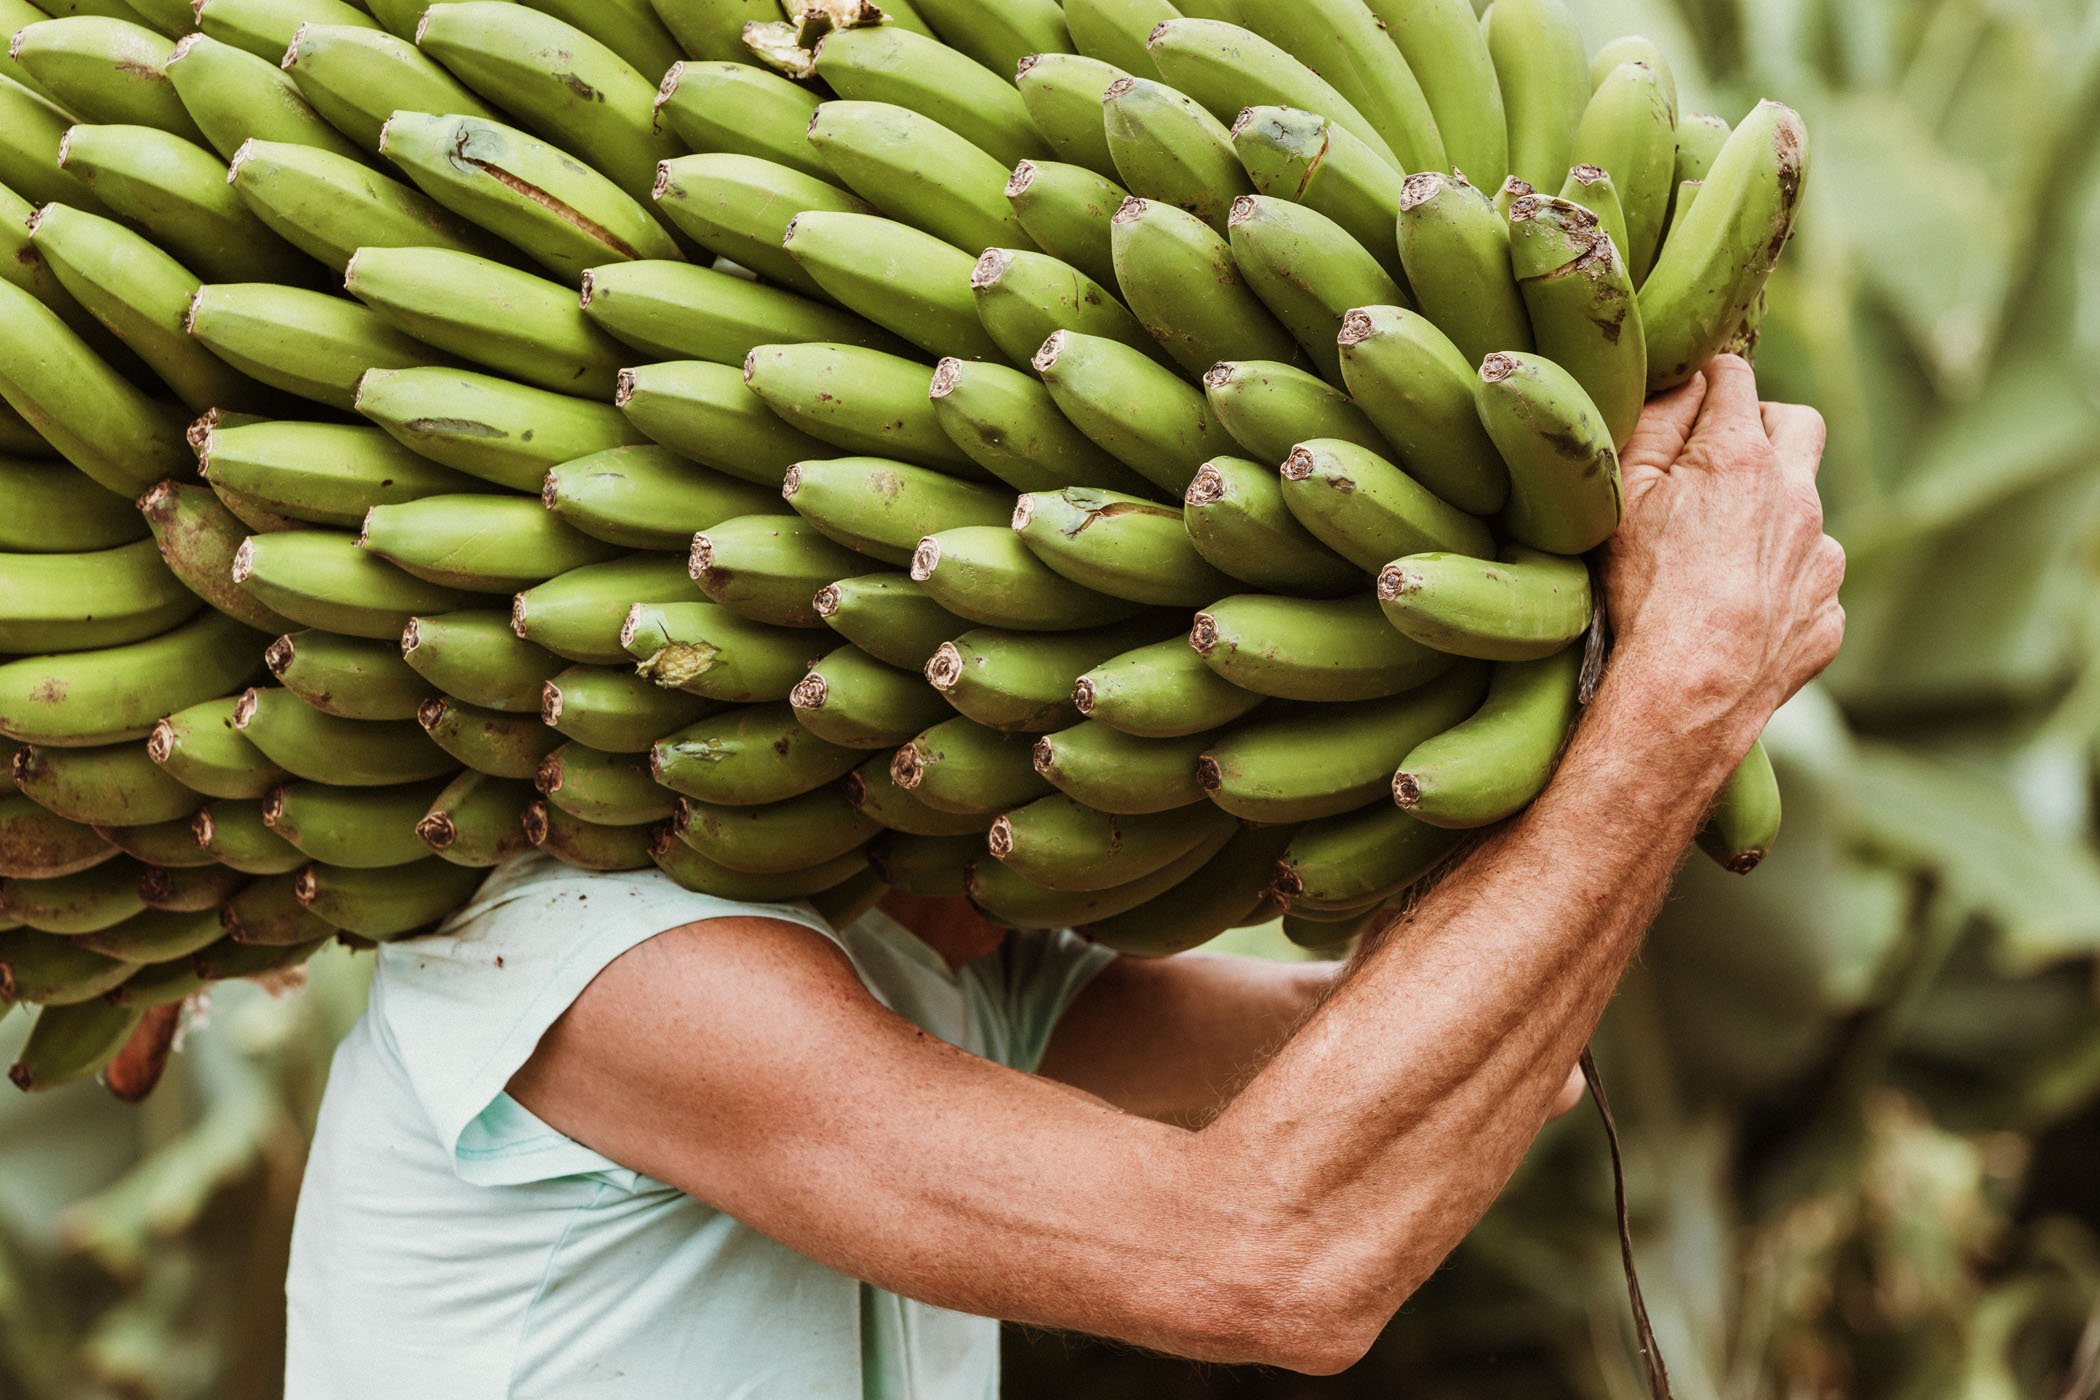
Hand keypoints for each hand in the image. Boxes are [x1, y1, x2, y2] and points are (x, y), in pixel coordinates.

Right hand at [1600, 355, 1844, 751]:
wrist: (1687, 693)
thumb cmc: (1642, 592)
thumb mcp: (1621, 498)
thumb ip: (1653, 425)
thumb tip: (1682, 383)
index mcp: (1741, 458)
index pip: (1734, 379)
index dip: (1707, 380)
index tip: (1687, 397)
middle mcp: (1797, 498)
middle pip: (1798, 425)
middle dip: (1764, 426)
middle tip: (1720, 459)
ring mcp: (1821, 559)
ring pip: (1806, 510)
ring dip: (1771, 516)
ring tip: (1717, 559)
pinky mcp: (1828, 613)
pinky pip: (1810, 582)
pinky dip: (1780, 585)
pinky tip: (1737, 612)